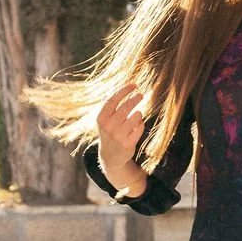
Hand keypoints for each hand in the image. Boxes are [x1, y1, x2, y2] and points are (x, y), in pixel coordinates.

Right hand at [96, 80, 148, 198]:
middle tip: (140, 95)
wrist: (110, 156)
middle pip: (125, 107)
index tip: (134, 84)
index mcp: (101, 118)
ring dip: (138, 113)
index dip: (124, 90)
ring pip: (135, 116)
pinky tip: (137, 125)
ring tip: (137, 114)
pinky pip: (139, 127)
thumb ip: (113, 106)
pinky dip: (140, 124)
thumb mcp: (105, 119)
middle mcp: (108, 127)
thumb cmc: (110, 132)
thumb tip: (129, 86)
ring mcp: (118, 136)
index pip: (112, 100)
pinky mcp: (128, 143)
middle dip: (135, 99)